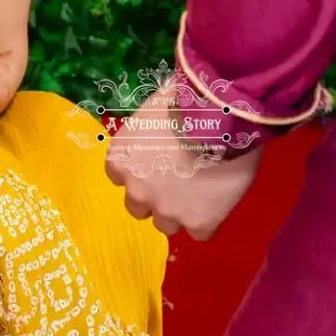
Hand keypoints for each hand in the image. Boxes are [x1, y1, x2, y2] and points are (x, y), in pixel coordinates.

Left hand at [105, 85, 262, 238]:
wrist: (215, 121)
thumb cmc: (180, 104)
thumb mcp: (149, 113)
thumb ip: (144, 134)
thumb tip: (154, 126)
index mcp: (120, 160)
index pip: (119, 176)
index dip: (137, 172)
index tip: (153, 164)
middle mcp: (136, 189)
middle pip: (137, 207)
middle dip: (153, 197)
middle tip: (175, 184)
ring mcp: (167, 210)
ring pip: (166, 224)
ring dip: (178, 212)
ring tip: (199, 194)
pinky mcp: (198, 223)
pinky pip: (199, 231)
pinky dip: (207, 220)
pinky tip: (216, 202)